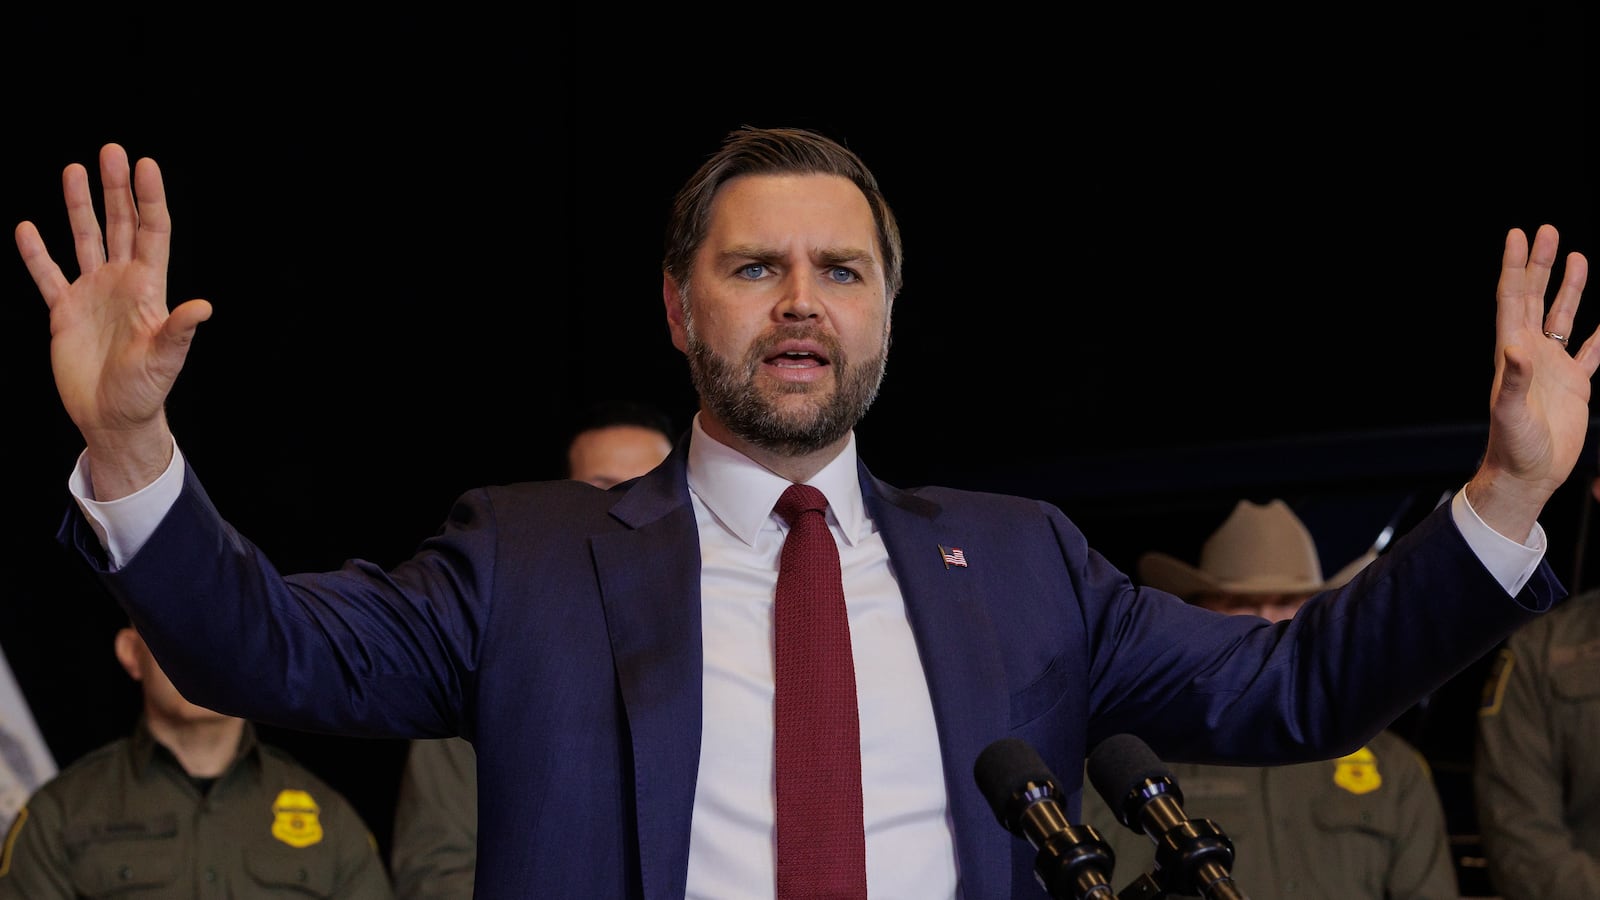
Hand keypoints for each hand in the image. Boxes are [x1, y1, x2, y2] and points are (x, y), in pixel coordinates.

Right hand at [15, 143, 210, 498]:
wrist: (113, 417)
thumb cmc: (145, 391)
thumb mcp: (165, 359)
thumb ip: (178, 330)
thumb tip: (203, 307)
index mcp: (148, 288)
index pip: (153, 231)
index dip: (149, 198)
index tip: (145, 164)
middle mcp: (121, 283)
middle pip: (120, 225)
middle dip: (116, 189)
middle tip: (112, 150)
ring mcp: (92, 294)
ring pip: (85, 239)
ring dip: (79, 206)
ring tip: (74, 169)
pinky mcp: (64, 312)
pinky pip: (47, 275)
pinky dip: (37, 253)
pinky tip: (28, 228)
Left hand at [1467, 224, 1595, 541]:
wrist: (1528, 475)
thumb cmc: (1513, 447)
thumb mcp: (1511, 413)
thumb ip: (1515, 380)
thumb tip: (1516, 346)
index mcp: (1512, 353)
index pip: (1512, 299)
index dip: (1514, 267)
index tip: (1518, 235)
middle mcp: (1530, 353)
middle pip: (1535, 298)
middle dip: (1541, 265)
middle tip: (1548, 230)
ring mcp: (1553, 367)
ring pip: (1563, 317)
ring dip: (1568, 288)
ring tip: (1577, 256)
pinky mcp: (1575, 385)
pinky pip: (1592, 351)